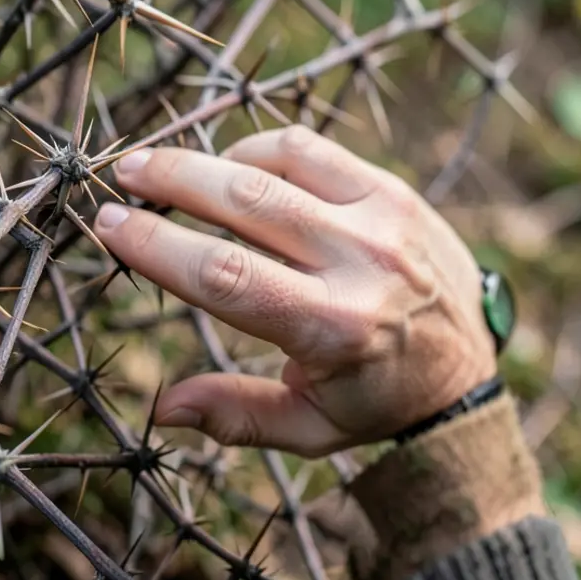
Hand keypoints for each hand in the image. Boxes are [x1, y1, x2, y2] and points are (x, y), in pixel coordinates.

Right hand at [92, 126, 498, 457]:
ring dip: (210, 157)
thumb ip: (235, 416)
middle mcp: (361, 267)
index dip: (159, 246)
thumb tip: (162, 410)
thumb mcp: (308, 429)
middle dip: (173, 181)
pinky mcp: (394, 192)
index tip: (112, 225)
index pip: (226, 276)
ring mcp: (382, 221)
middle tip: (124, 174)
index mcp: (334, 331)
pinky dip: (262, 150)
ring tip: (164, 165)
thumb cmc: (376, 404)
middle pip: (245, 205)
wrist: (468, 373)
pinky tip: (232, 165)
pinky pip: (314, 151)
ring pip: (278, 167)